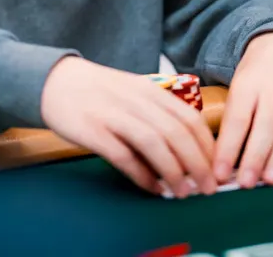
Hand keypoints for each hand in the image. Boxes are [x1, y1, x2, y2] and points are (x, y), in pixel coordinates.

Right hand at [41, 56, 217, 196]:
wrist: (55, 80)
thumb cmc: (99, 92)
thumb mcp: (133, 94)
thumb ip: (158, 116)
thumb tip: (186, 152)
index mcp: (150, 90)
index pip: (190, 118)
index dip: (208, 146)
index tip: (217, 169)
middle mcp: (136, 100)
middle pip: (177, 132)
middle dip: (198, 164)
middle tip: (208, 188)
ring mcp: (114, 114)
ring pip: (155, 142)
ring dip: (174, 171)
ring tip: (183, 192)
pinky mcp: (93, 130)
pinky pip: (123, 155)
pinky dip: (141, 174)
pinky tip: (152, 187)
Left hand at [213, 32, 272, 189]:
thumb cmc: (255, 71)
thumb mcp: (237, 84)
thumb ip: (231, 117)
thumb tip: (218, 157)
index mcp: (248, 85)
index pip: (237, 120)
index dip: (228, 148)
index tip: (219, 173)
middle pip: (265, 129)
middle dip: (254, 158)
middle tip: (245, 183)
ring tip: (270, 181)